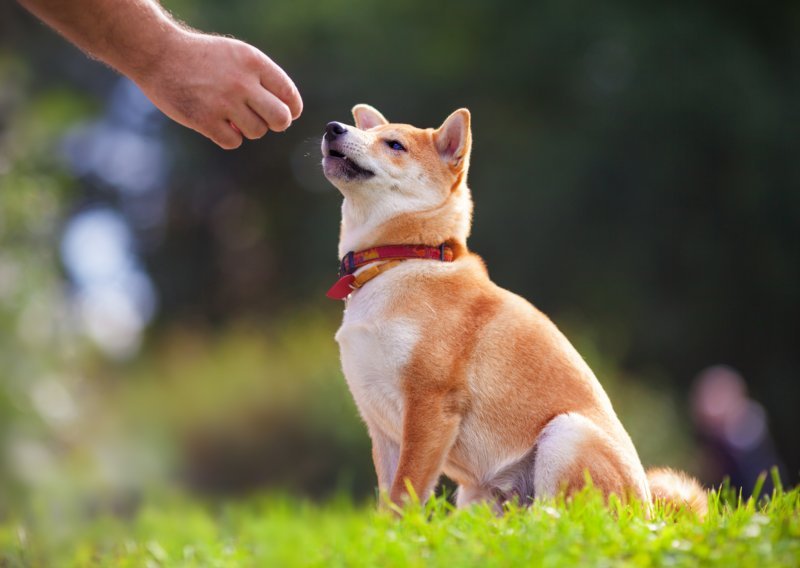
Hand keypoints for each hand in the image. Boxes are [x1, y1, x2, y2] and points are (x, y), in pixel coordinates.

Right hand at [133, 30, 302, 148]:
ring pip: (257, 132)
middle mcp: (241, 82)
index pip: (289, 95)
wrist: (159, 55)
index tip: (286, 112)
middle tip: (263, 119)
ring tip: (232, 116)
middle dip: (276, 123)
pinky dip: (228, 137)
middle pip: (280, 119)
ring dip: (248, 129)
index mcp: (253, 62)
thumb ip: (263, 78)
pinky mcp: (204, 120)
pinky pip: (233, 142)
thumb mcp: (237, 55)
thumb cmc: (202, 58)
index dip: (291, 109)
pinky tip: (217, 124)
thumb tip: (288, 111)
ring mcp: (223, 102)